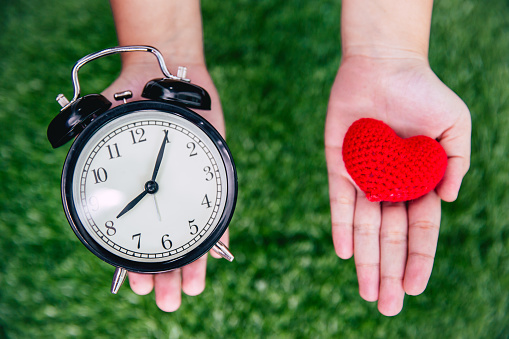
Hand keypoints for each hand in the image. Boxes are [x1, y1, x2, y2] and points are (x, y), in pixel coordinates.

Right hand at [102, 61, 228, 311]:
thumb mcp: (109, 121)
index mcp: (140, 193)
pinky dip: (220, 231)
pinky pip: (221, 208)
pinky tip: (216, 257)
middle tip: (164, 300)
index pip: (138, 237)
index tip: (136, 286)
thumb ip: (94, 139)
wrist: (168, 76)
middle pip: (167, 244)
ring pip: (194, 235)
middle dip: (165, 273)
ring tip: (186, 292)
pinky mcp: (216, 175)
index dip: (136, 263)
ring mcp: (192, 188)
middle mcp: (166, 195)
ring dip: (191, 265)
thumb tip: (69, 142)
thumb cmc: (135, 97)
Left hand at [325, 55, 470, 315]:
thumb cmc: (422, 92)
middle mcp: (390, 186)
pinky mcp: (339, 165)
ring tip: (366, 292)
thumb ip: (455, 163)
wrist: (384, 65)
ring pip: (364, 228)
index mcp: (419, 182)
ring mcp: (364, 177)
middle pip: (389, 238)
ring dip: (365, 260)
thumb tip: (447, 202)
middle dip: (388, 272)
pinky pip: (339, 201)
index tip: (414, 287)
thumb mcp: (454, 125)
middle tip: (387, 306)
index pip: (419, 230)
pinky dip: (341, 226)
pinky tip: (344, 253)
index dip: (418, 259)